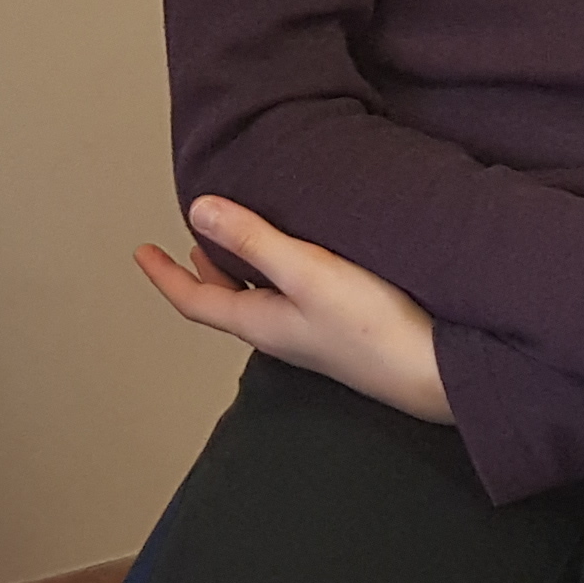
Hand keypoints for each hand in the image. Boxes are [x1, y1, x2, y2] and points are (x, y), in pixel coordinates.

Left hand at [134, 194, 451, 424]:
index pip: (195, 301)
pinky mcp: (346, 328)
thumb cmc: (376, 329)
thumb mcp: (308, 272)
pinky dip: (281, 271)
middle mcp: (283, 331)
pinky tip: (303, 256)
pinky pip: (295, 296)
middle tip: (190, 240)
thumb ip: (254, 239)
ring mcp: (314, 333)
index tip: (141, 252)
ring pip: (262, 297)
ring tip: (240, 237)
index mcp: (262, 322)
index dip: (164, 276)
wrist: (442, 371)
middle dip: (204, 270)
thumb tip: (198, 211)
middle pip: (227, 301)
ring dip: (244, 268)